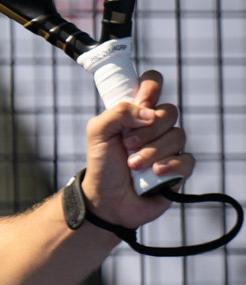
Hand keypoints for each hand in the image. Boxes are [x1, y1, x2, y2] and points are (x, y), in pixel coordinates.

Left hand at [83, 70, 193, 229]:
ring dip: (152, 152)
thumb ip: (118, 112)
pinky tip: (155, 173)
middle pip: (169, 111)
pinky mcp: (179, 169)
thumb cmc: (101, 165)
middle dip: (148, 129)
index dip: (151, 87)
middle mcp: (155, 126)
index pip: (152, 84)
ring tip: (132, 165)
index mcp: (136, 112)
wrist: (105, 200)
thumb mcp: (98, 132)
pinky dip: (170, 166)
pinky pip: (187, 160)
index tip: (141, 102)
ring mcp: (169, 147)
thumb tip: (148, 112)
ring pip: (177, 136)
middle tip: (126, 144)